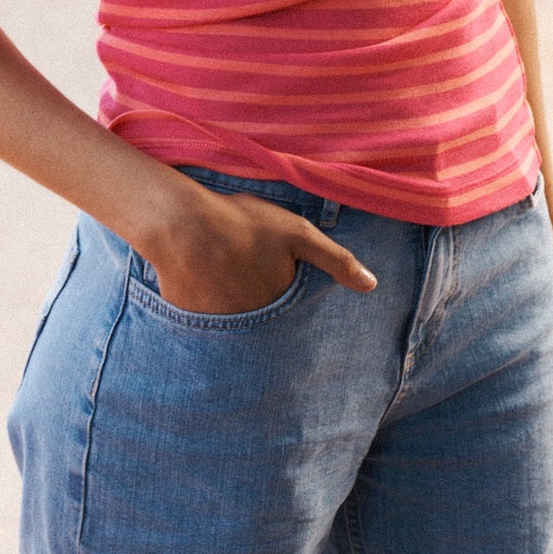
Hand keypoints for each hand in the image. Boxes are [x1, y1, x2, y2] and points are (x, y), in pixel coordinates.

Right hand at [144, 185, 376, 316]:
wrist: (181, 225)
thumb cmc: (243, 225)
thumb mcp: (297, 234)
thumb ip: (336, 260)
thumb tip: (371, 285)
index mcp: (279, 309)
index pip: (294, 320)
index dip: (287, 297)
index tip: (277, 280)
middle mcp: (250, 328)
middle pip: (263, 321)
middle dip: (261, 305)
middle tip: (248, 276)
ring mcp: (218, 327)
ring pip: (235, 321)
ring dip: (234, 305)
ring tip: (226, 275)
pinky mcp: (189, 320)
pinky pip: (205, 318)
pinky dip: (207, 303)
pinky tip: (203, 277)